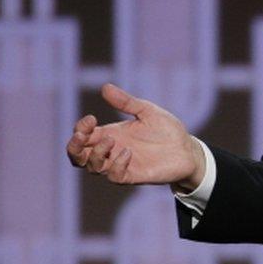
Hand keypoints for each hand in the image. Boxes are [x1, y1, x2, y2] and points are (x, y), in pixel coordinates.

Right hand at [65, 83, 205, 189]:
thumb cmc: (167, 130)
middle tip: (83, 135)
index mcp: (111, 134)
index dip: (79, 129)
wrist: (188, 149)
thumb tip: (105, 87)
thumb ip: (126, 102)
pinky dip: (116, 165)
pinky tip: (128, 153)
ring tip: (111, 140)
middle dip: (74, 147)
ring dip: (96, 154)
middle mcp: (112, 151)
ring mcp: (121, 164)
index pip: (83, 136)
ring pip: (93, 167)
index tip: (91, 119)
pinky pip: (114, 176)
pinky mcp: (133, 176)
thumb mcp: (147, 111)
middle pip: (78, 156)